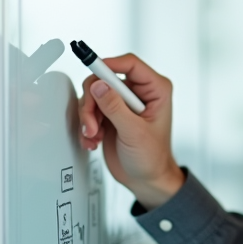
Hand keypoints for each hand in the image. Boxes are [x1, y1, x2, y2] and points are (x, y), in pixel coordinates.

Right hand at [78, 53, 184, 208]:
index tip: (93, 76)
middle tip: (92, 124)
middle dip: (93, 102)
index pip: (130, 64)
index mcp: (155, 89)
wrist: (146, 179)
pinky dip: (87, 125)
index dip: (109, 65)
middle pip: (105, 79)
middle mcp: (138, 92)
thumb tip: (99, 86)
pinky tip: (93, 140)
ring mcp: (122, 103)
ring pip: (93, 94)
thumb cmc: (152, 158)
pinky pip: (89, 109)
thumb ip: (115, 108)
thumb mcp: (134, 133)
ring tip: (93, 136)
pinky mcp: (109, 114)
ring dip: (88, 117)